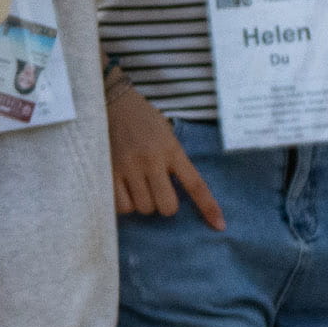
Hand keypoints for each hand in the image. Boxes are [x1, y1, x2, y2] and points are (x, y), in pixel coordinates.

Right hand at [105, 73, 222, 227]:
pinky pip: (121, 206)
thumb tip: (181, 192)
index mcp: (171, 149)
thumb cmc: (143, 118)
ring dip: (144, 203)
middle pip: (167, 206)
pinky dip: (125, 205)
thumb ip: (174, 160)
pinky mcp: (108, 171)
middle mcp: (152, 159)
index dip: (208, 207)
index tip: (219, 225)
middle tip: (158, 190)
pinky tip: (124, 191)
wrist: (112, 100)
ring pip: (144, 208)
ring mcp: (129, 166)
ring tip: (138, 186)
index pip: (195, 184)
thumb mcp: (167, 134)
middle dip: (165, 204)